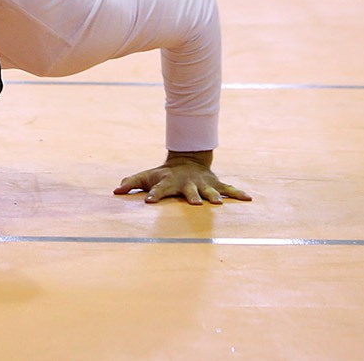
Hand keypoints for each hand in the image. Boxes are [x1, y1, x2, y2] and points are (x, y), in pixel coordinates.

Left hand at [113, 152, 251, 205]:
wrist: (188, 159)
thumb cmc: (164, 173)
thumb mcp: (147, 176)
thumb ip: (132, 182)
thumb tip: (115, 190)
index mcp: (169, 183)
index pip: (158, 189)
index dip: (152, 194)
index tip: (148, 201)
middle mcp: (187, 184)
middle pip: (189, 191)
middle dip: (193, 197)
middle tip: (196, 204)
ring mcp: (203, 184)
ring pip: (210, 191)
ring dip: (214, 197)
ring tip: (219, 204)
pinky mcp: (215, 184)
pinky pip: (228, 189)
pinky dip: (238, 193)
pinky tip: (249, 198)